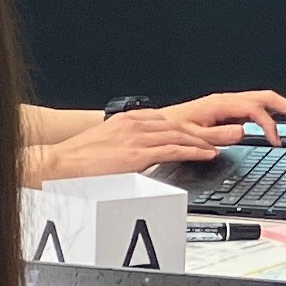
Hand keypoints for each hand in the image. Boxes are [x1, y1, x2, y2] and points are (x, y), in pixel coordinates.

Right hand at [26, 108, 240, 181]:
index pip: (168, 122)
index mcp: (129, 121)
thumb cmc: (77, 161)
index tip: (206, 132)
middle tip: (227, 133)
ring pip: (181, 136)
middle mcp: (136, 124)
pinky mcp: (136, 154)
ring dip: (206, 141)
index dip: (191, 127)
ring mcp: (137, 138)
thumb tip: (137, 161)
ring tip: (223, 144)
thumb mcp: (107, 147)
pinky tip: (207, 155)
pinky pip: (173, 150)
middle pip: (180, 126)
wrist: (58, 164)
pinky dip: (194, 152)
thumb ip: (126, 149)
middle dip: (206, 131)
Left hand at [158, 87, 285, 139]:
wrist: (158, 127)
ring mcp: (229, 105)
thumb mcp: (192, 136)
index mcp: (220, 104)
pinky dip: (273, 114)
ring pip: (265, 100)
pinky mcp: (228, 111)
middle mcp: (227, 101)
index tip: (277, 140)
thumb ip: (218, 135)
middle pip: (267, 98)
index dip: (269, 124)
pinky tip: (281, 122)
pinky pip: (257, 108)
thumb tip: (242, 132)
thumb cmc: (171, 130)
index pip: (255, 109)